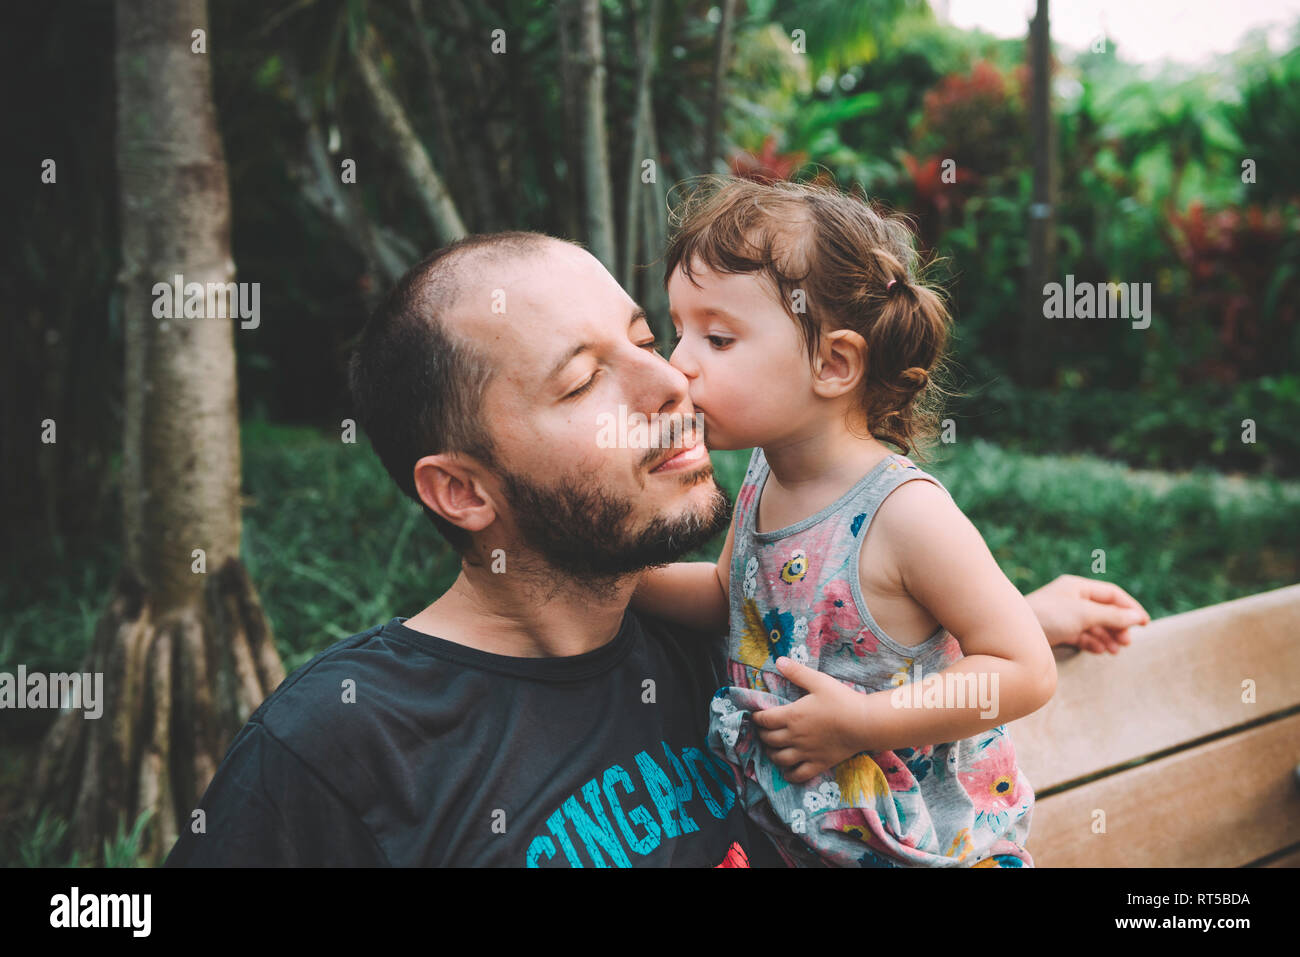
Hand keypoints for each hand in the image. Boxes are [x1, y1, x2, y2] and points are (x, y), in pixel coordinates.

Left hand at [750, 657, 868, 783]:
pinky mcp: (818, 764)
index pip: (764, 720)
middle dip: (762, 734)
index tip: (756, 715)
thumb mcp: (818, 681)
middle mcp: (794, 736)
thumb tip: (778, 660)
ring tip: (772, 748)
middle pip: (769, 739)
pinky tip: (787, 771)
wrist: (864, 723)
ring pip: (779, 758)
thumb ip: (797, 672)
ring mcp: (806, 752)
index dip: (757, 718)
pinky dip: (789, 774)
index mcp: (792, 716)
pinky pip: (798, 775)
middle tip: (764, 730)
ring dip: (771, 753)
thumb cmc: (841, 700)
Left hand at [1025, 575, 1149, 654]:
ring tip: (1115, 651)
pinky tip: (1099, 651)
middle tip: (1127, 642)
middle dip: (1118, 626)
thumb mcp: (1084, 614)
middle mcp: (1070, 599)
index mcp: (1076, 587)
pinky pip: (1081, 636)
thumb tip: (1138, 617)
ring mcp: (1063, 616)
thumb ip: (1112, 616)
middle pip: (1104, 611)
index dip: (1129, 608)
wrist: (1014, 635)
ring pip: (1094, 625)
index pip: (1111, 594)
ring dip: (1107, 637)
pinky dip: (1092, 643)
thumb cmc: (1048, 616)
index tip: (1144, 624)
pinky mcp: (1056, 631)